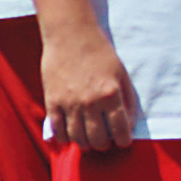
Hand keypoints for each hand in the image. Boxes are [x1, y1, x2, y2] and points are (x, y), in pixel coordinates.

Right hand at [40, 22, 136, 150]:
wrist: (71, 35)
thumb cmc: (100, 53)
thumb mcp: (122, 73)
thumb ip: (127, 100)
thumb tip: (128, 124)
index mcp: (110, 94)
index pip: (120, 130)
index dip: (124, 141)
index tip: (123, 142)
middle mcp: (90, 102)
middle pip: (98, 140)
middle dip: (105, 145)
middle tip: (106, 141)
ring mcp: (69, 104)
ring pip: (78, 140)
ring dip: (86, 145)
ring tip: (90, 140)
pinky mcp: (52, 102)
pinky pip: (58, 131)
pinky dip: (66, 138)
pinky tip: (71, 135)